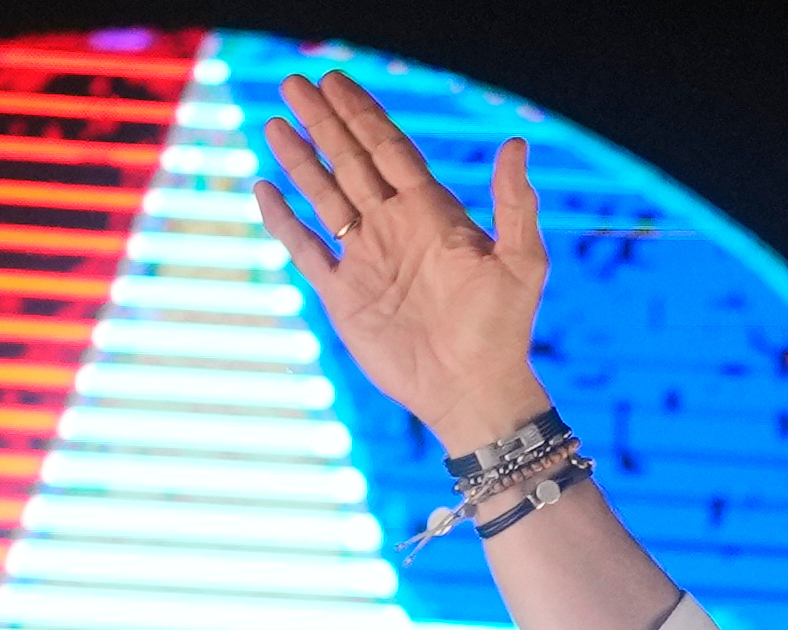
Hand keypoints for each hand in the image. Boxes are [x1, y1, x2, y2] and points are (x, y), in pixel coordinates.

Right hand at [252, 74, 553, 447]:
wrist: (473, 391)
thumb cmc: (504, 330)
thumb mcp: (522, 262)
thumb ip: (515, 203)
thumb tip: (516, 144)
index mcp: (431, 212)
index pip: (389, 149)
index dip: (362, 113)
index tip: (335, 81)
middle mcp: (394, 227)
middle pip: (350, 161)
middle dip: (323, 122)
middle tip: (295, 83)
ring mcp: (366, 259)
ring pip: (324, 195)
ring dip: (300, 159)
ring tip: (275, 122)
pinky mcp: (344, 295)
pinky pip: (306, 248)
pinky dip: (283, 220)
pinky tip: (265, 188)